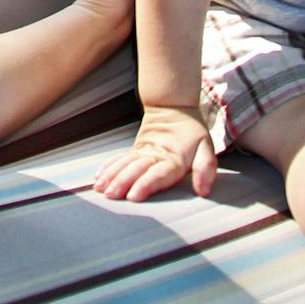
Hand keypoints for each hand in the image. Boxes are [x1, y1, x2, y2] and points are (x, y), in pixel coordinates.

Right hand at [92, 105, 217, 201]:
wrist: (173, 108)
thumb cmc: (191, 133)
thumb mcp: (206, 149)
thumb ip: (205, 170)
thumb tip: (204, 191)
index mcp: (173, 159)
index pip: (158, 174)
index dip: (146, 185)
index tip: (134, 195)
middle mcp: (154, 156)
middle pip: (136, 170)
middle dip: (122, 183)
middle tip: (110, 195)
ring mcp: (142, 153)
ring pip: (124, 164)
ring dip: (111, 176)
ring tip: (100, 188)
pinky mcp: (134, 150)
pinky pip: (119, 158)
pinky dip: (108, 167)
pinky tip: (98, 177)